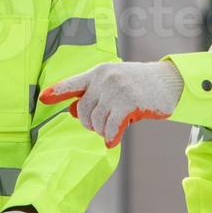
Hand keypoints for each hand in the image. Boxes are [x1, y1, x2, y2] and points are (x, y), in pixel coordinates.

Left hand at [40, 61, 183, 147]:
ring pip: (97, 121)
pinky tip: (113, 140)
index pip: (73, 83)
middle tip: (104, 125)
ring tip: (114, 127)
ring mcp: (116, 89)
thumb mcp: (114, 83)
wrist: (168, 81)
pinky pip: (111, 126)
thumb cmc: (139, 84)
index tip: (43, 98)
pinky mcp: (129, 102)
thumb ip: (94, 95)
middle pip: (83, 110)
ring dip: (104, 130)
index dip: (57, 92)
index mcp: (99, 72)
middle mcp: (105, 78)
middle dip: (91, 123)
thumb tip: (73, 111)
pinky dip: (111, 136)